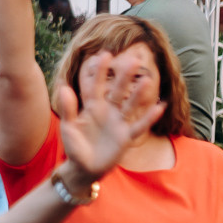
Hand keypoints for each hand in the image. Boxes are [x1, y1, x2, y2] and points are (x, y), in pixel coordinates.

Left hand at [53, 49, 166, 181]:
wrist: (83, 168)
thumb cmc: (74, 146)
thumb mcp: (68, 128)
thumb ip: (67, 109)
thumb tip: (63, 87)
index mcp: (91, 107)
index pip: (95, 85)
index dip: (100, 71)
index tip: (104, 54)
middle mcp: (107, 111)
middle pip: (117, 91)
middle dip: (124, 77)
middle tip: (134, 60)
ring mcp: (118, 123)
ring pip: (130, 106)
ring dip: (139, 94)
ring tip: (148, 80)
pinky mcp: (125, 137)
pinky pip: (139, 126)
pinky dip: (148, 118)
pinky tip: (159, 106)